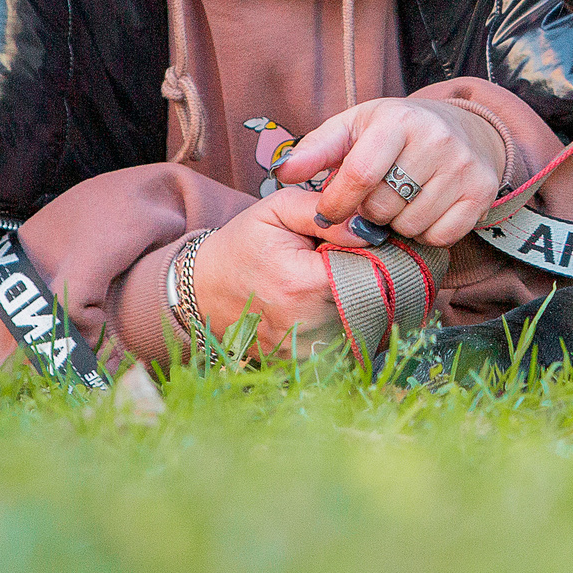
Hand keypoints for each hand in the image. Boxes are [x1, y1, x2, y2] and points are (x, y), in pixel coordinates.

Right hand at [191, 188, 351, 357]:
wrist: (203, 288)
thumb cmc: (243, 244)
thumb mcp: (278, 211)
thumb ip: (325, 214)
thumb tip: (368, 228)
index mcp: (302, 283)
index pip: (368, 270)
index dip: (364, 254)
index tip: (346, 245)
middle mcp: (306, 324)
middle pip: (365, 297)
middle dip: (356, 276)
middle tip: (326, 262)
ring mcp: (302, 349)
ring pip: (355, 319)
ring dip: (347, 300)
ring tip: (316, 282)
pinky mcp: (300, 361)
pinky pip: (337, 339)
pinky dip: (332, 320)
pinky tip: (309, 305)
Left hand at [275, 98, 506, 247]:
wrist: (462, 128)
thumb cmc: (393, 132)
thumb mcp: (353, 128)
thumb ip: (315, 150)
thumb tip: (282, 172)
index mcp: (398, 119)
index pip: (359, 175)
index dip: (336, 203)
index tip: (327, 212)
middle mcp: (437, 139)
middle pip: (384, 206)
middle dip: (368, 213)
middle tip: (372, 200)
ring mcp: (464, 166)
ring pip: (411, 225)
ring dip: (396, 225)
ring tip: (399, 203)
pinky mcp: (482, 192)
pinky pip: (441, 236)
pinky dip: (425, 234)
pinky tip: (423, 212)